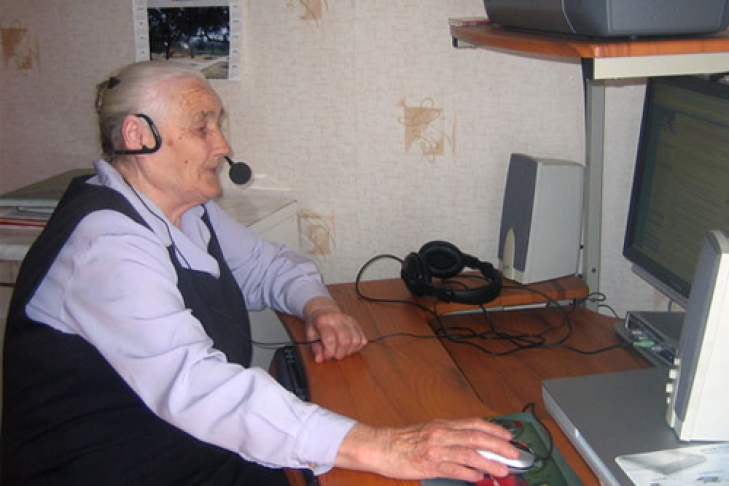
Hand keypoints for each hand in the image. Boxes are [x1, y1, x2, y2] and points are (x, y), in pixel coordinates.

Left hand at [303, 297, 367, 362]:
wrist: (323, 310)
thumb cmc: (316, 325)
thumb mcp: (310, 336)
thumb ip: (315, 348)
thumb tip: (320, 360)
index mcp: (323, 321)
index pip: (330, 339)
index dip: (329, 352)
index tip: (326, 356)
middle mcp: (338, 318)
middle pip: (345, 341)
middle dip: (340, 353)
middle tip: (334, 354)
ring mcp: (349, 320)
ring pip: (356, 341)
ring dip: (349, 351)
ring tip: (341, 351)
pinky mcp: (357, 324)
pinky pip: (362, 340)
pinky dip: (357, 347)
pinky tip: (349, 347)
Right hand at [335, 418, 519, 480]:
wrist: (381, 446)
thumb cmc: (403, 440)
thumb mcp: (429, 431)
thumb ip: (450, 436)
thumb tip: (472, 444)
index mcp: (443, 425)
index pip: (474, 424)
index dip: (494, 429)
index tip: (509, 436)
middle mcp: (442, 434)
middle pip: (476, 438)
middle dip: (498, 446)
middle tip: (514, 453)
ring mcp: (436, 449)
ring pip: (468, 454)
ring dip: (488, 462)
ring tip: (502, 469)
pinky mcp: (429, 465)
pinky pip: (454, 469)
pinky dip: (468, 474)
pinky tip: (478, 477)